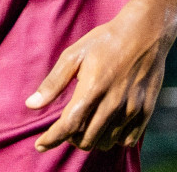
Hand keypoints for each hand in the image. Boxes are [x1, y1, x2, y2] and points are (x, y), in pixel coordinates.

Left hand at [26, 2, 173, 151]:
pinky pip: (127, 140)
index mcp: (92, 88)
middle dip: (71, 138)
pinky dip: (114, 138)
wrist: (145, 32)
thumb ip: (53, 83)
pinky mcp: (146, 111)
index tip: (40, 144)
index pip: (69, 126)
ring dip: (92, 138)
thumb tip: (31, 105)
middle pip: (86, 140)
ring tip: (88, 123)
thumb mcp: (74, 55)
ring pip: (106, 142)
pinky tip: (108, 124)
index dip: (51, 139)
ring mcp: (131, 108)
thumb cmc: (105, 41)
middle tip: (68, 125)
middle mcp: (113, 103)